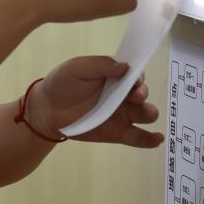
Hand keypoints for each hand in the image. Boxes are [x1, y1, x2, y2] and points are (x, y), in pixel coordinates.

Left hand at [28, 56, 162, 147]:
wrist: (46, 109)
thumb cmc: (62, 83)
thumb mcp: (77, 67)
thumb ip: (100, 64)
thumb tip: (125, 66)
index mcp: (115, 76)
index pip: (134, 74)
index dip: (138, 75)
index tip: (135, 78)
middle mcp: (123, 94)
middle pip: (142, 93)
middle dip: (142, 93)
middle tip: (135, 94)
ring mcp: (122, 114)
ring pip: (145, 114)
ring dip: (149, 112)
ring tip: (146, 113)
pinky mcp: (118, 133)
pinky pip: (138, 137)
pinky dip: (150, 139)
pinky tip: (157, 138)